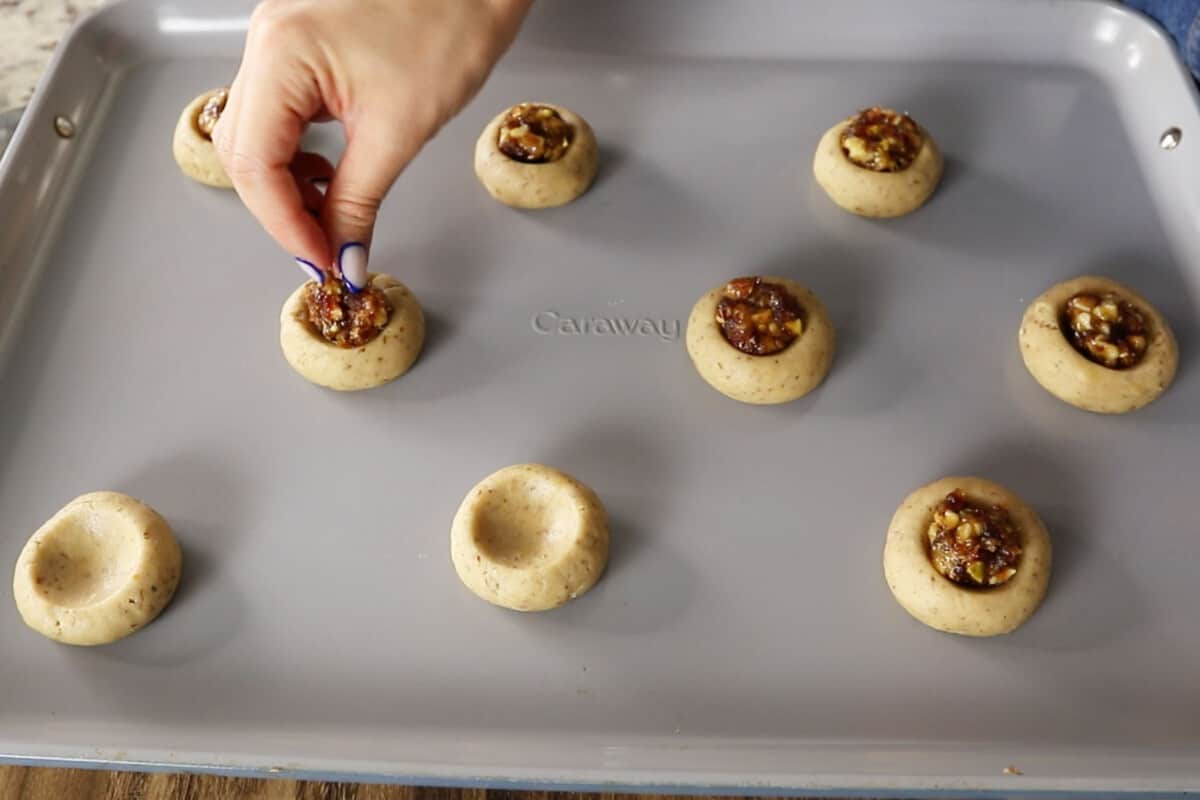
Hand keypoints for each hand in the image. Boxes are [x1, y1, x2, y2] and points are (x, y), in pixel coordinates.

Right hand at [213, 0, 531, 286]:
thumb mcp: (400, 129)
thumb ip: (359, 201)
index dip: (285, 223)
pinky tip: (332, 173)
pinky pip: (279, 110)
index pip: (253, 163)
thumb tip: (342, 254)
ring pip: (257, 132)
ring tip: (333, 214)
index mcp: (280, 54)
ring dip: (289, 183)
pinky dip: (299, 152)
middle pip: (243, 150)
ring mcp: (279, 38)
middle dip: (282, 208)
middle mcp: (266, 40)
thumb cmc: (451, 21)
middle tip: (326, 248)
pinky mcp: (300, 43)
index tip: (320, 259)